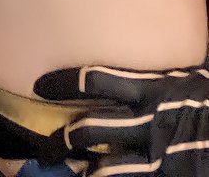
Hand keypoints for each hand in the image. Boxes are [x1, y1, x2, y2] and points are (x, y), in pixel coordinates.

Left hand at [35, 59, 208, 174]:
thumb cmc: (206, 99)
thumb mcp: (184, 78)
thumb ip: (157, 78)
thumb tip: (136, 66)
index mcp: (151, 89)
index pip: (97, 80)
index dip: (65, 83)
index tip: (40, 85)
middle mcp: (147, 120)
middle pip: (92, 127)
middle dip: (64, 137)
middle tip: (44, 145)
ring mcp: (156, 153)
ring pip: (107, 163)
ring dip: (84, 167)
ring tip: (65, 168)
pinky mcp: (163, 174)